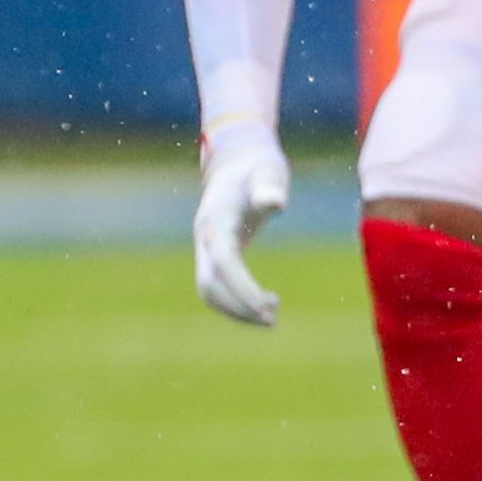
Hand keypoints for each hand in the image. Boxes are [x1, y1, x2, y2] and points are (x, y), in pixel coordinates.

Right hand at [194, 127, 290, 325]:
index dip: (241, 288)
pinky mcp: (217, 251)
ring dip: (236, 308)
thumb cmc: (259, 166)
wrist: (239, 159)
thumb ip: (270, 186)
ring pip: (209, 288)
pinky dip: (238, 299)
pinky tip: (267, 301)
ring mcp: (207, 246)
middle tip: (272, 321)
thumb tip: (275, 203)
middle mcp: (206, 237)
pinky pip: (219, 284)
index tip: (267, 307)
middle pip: (209, 283)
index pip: (223, 264)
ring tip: (272, 317)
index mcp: (217, 221)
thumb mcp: (268, 171)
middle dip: (237, 306)